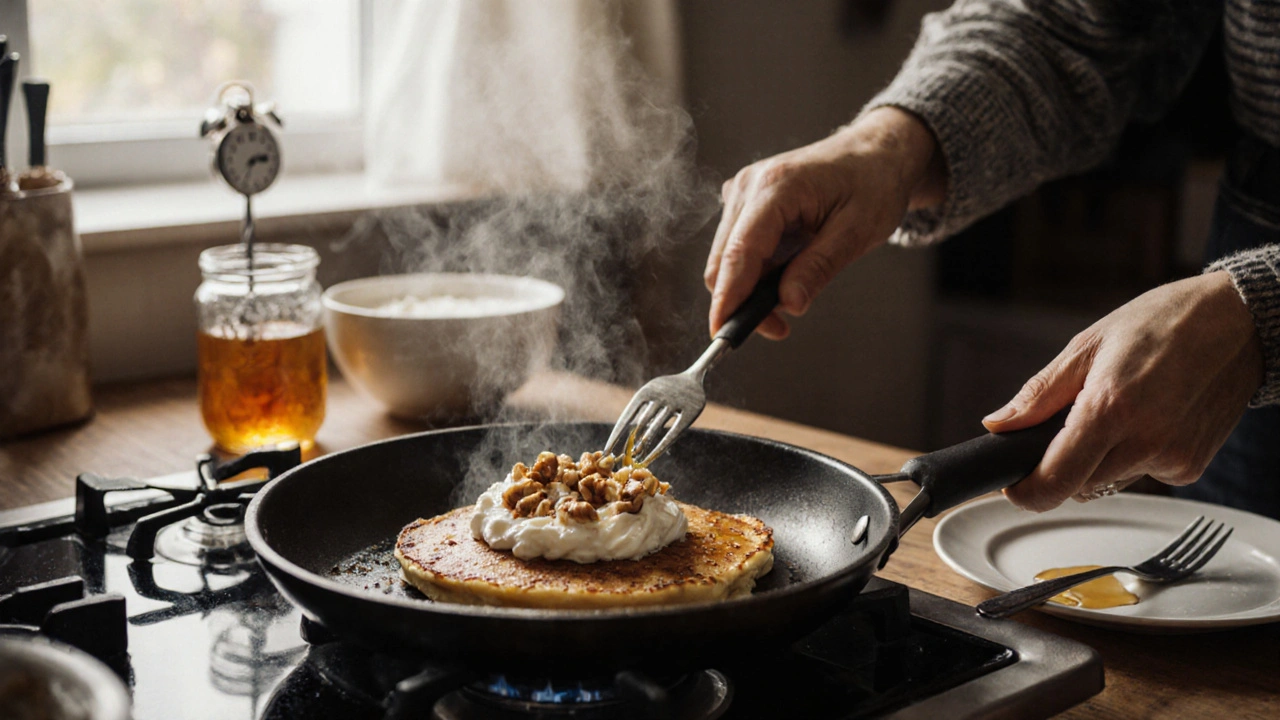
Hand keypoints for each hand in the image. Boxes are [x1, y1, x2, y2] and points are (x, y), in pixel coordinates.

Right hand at [705, 107, 945, 338]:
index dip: (729, 297)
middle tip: (779, 328)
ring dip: (748, 289)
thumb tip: (789, 304)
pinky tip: (784, 277)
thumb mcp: (857, 231)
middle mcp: (749, 185)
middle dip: (741, 302)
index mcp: (776, 186)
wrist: (875, 152)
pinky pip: (736, 247)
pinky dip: (752, 272)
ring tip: (789, 302)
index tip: (722, 333)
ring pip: (727, 257)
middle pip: (724, 260)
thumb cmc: (873, 183)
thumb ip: (819, 267)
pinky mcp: (745, 202)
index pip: (741, 251)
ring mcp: (743, 191)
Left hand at [983, 272, 1264, 510]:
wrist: (1240, 323)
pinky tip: (1147, 419)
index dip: (1024, 492)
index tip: (1011, 486)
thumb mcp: (1088, 345)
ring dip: (1096, 461)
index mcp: (1110, 408)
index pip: (1054, 480)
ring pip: (1106, 483)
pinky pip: (1140, 476)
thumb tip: (998, 425)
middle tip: (1068, 426)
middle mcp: (1144, 441)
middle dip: (1060, 465)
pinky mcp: (1190, 468)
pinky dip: (1130, 457)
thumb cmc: (1165, 323)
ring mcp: (1171, 459)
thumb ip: (1039, 395)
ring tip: (1117, 411)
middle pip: (1077, 485)